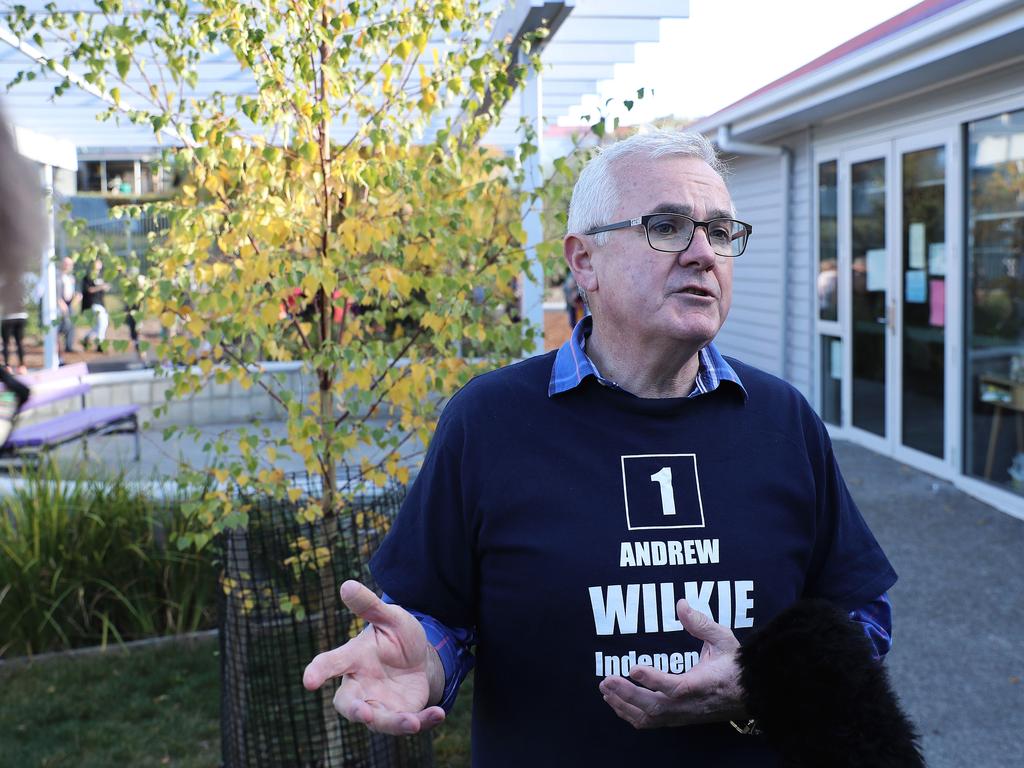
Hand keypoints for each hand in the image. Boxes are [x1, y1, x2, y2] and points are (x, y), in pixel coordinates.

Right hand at [302, 580, 446, 734]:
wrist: (421, 657)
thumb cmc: (396, 636)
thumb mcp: (389, 618)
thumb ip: (369, 606)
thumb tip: (346, 584)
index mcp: (354, 659)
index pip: (331, 664)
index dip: (318, 672)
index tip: (309, 681)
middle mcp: (361, 686)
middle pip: (348, 704)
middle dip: (354, 711)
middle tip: (363, 714)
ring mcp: (379, 704)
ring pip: (379, 721)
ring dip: (394, 723)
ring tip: (413, 723)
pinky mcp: (400, 714)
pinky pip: (408, 723)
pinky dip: (424, 721)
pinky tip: (439, 714)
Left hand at [599, 599, 745, 728]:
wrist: (751, 694)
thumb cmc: (736, 664)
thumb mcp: (723, 639)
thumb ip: (701, 623)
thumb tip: (681, 604)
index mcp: (703, 685)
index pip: (675, 687)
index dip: (653, 679)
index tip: (633, 666)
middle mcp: (691, 705)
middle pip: (655, 706)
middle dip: (627, 694)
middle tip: (606, 679)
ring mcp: (683, 715)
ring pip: (649, 718)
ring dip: (624, 705)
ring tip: (605, 690)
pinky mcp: (678, 719)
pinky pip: (651, 723)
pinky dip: (630, 715)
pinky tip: (617, 703)